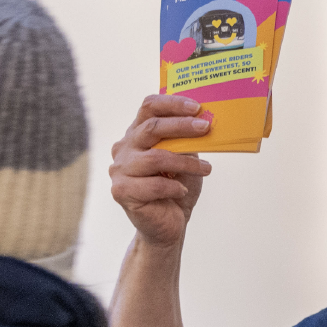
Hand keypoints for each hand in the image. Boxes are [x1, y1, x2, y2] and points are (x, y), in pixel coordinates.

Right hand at [107, 93, 216, 248]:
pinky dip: (174, 187)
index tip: (197, 107)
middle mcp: (124, 148)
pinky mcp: (121, 191)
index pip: (148, 107)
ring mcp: (120, 169)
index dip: (172, 103)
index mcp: (137, 134)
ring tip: (207, 169)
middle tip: (206, 128)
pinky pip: (153, 185)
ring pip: (156, 158)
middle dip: (182, 126)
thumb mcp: (186, 159)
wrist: (168, 223)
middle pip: (151, 128)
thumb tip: (206, 122)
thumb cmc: (177, 186)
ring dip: (186, 162)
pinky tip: (182, 190)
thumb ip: (188, 141)